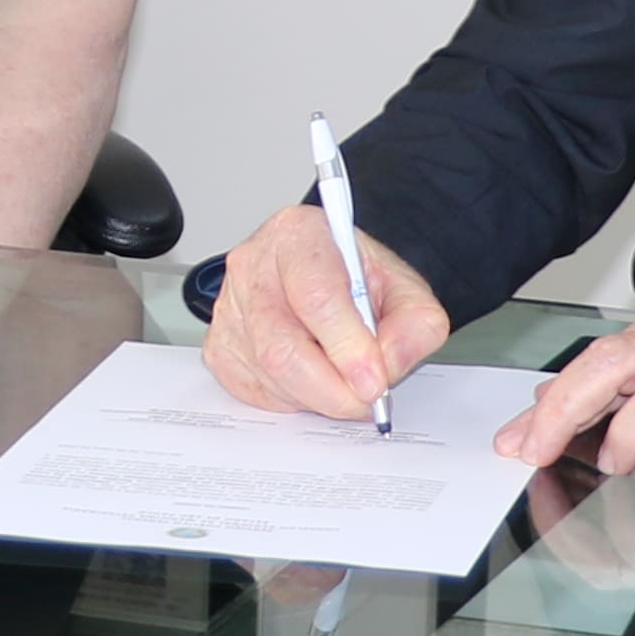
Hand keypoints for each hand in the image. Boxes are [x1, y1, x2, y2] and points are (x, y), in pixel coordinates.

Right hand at [202, 203, 448, 418]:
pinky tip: (312, 378)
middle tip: (366, 400)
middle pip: (282, 345)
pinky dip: (292, 400)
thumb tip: (387, 364)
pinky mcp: (219, 345)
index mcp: (299, 235)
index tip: (374, 381)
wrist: (330, 280)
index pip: (316, 296)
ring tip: (343, 380)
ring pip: (269, 375)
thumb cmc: (357, 280)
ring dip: (316, 395)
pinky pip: (254, 393)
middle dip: (332, 388)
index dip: (347, 346)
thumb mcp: (404, 289)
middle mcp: (253, 265)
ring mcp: (229, 307)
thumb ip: (414, 324)